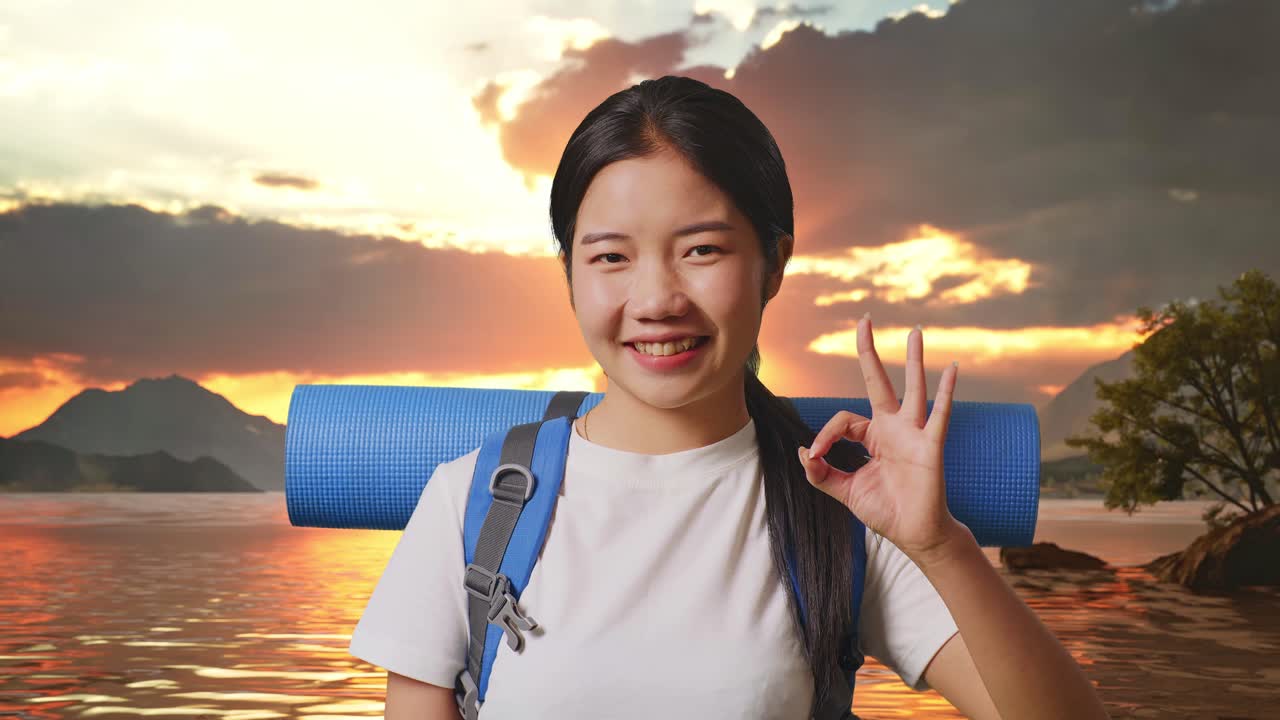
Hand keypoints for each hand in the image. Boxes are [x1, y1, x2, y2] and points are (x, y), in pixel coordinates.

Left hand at [798, 312, 963, 562]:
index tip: (816, 456)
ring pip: (913, 389)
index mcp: (872, 437)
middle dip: (870, 352)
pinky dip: (947, 392)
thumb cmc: (885, 510)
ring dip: (914, 360)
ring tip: (916, 331)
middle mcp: (893, 428)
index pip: (844, 419)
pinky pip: (940, 415)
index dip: (826, 435)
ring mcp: (914, 434)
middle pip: (879, 382)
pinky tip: (952, 368)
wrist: (914, 534)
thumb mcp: (844, 491)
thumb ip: (821, 474)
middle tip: (864, 320)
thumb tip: (801, 452)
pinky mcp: (931, 446)